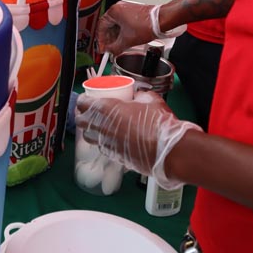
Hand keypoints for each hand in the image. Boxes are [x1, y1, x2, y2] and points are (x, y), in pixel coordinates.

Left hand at [75, 90, 201, 187]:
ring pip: (89, 138)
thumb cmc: (159, 123)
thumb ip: (139, 95)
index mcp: (108, 109)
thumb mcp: (150, 99)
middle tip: (88, 112)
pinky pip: (103, 147)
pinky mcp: (116, 157)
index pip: (84, 103)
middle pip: (82, 122)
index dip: (83, 100)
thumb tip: (136, 95)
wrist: (170, 151)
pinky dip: (104, 142)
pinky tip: (111, 139)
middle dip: (82, 116)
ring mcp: (108, 144)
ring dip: (90, 131)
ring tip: (98, 126)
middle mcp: (103, 127)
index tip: (86, 98)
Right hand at [96, 0, 155, 54]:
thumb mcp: (127, 41)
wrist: (162, 20)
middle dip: (109, 39)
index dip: (101, 39)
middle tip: (109, 48)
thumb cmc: (147, 25)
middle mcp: (119, 7)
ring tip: (117, 46)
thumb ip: (115, 48)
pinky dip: (123, 32)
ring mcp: (127, 9)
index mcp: (114, 11)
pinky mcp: (134, 12)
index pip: (101, 26)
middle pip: (109, 25)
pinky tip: (125, 40)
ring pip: (117, 24)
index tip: (102, 48)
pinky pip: (124, 22)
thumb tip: (111, 51)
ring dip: (116, 36)